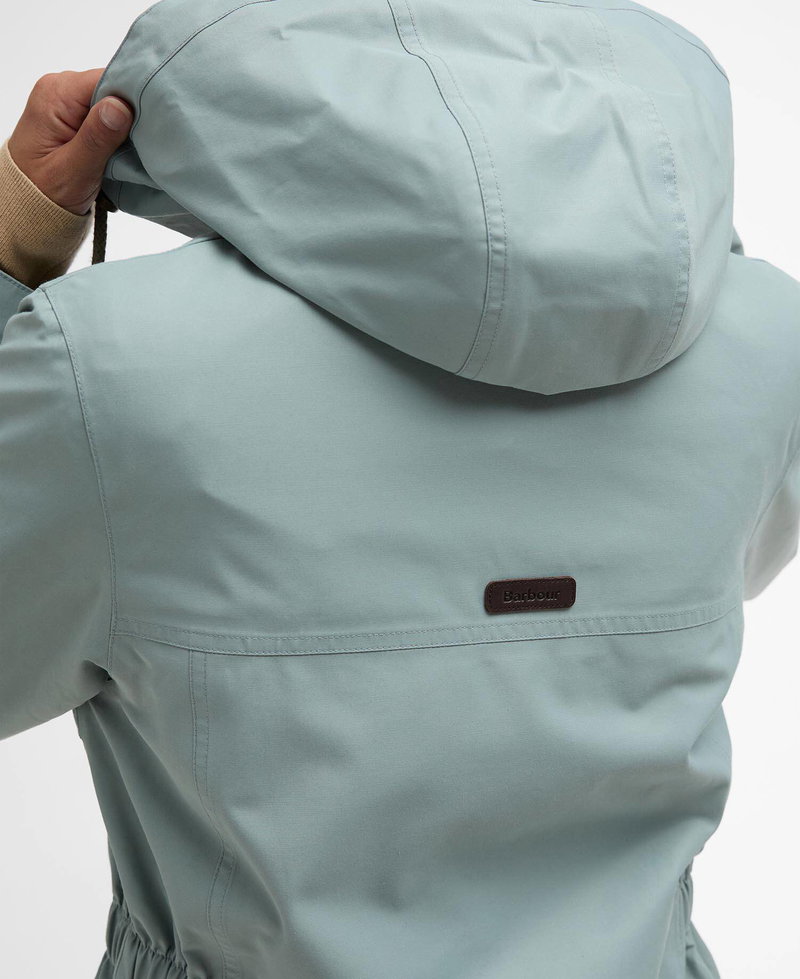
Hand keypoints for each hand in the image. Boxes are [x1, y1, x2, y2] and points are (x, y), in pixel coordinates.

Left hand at [7, 68, 132, 216]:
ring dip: (128, 125)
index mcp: (56, 95)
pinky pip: (108, 113)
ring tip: (132, 150)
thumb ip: (96, 138)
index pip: (108, 79)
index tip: (151, 125)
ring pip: (113, 101)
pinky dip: (120, 131)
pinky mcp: (77, 114)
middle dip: (133, 114)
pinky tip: (123, 149)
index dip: (134, 99)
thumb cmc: (44, 191)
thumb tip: (120, 106)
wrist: (28, 203)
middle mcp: (61, 89)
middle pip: (113, 87)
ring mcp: (68, 100)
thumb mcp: (73, 170)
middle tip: (144, 144)